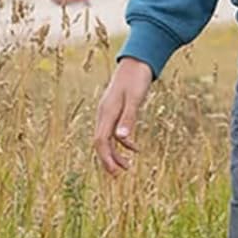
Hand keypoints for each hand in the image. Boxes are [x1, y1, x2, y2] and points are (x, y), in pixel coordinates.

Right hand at [93, 56, 153, 172]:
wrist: (137, 61)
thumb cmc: (137, 78)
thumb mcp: (135, 98)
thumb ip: (129, 118)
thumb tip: (122, 140)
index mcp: (107, 112)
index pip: (101, 141)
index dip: (106, 158)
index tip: (115, 173)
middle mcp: (104, 113)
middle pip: (101, 143)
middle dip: (108, 160)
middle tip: (118, 176)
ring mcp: (109, 112)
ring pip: (107, 138)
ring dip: (116, 153)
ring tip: (127, 167)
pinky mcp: (115, 110)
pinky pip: (114, 131)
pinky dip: (123, 142)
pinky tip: (135, 148)